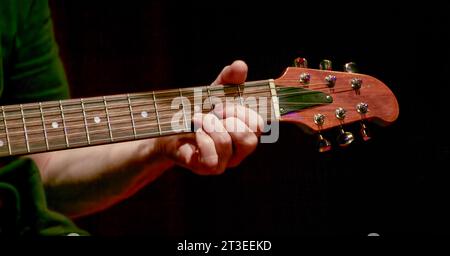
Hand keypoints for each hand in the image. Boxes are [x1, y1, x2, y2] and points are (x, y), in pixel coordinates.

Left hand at [156, 60, 263, 174]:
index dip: (243, 112)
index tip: (223, 104)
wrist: (167, 130)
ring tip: (198, 118)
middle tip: (213, 111)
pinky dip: (203, 140)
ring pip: (227, 145)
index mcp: (244, 133)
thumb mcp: (213, 93)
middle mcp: (237, 151)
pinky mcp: (205, 168)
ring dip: (211, 125)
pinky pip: (212, 159)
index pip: (258, 126)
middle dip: (229, 119)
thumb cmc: (197, 112)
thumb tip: (241, 65)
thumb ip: (228, 79)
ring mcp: (223, 162)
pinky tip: (196, 132)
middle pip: (249, 139)